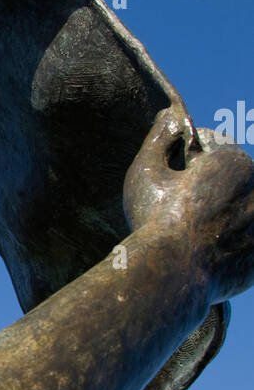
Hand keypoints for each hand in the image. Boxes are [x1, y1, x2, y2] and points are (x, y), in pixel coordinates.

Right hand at [124, 107, 253, 304]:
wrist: (170, 276)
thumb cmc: (154, 220)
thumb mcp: (146, 171)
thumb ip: (160, 137)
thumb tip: (170, 113)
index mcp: (233, 161)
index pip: (213, 144)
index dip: (188, 155)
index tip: (173, 173)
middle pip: (231, 175)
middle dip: (210, 182)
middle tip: (181, 203)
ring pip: (240, 207)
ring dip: (222, 210)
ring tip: (193, 228)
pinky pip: (244, 238)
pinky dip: (231, 240)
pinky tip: (205, 249)